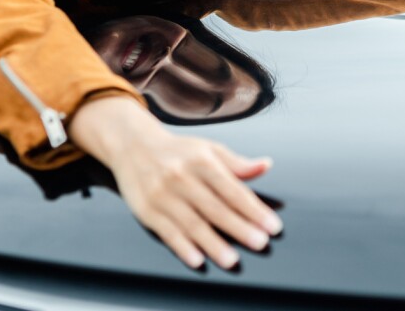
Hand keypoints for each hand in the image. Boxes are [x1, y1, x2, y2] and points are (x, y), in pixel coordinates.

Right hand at [68, 96, 281, 269]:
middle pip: (215, 207)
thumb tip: (265, 166)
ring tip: (231, 259)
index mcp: (202, 161)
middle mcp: (182, 177)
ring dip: (213, 243)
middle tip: (260, 243)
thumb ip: (237, 163)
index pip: (233, 189)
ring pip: (192, 223)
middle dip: (239, 227)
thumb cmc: (177, 152)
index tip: (272, 225)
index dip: (254, 209)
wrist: (132, 145)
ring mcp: (163, 195)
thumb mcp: (208, 149)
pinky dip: (182, 247)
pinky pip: (167, 232)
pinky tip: (197, 259)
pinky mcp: (146, 210)